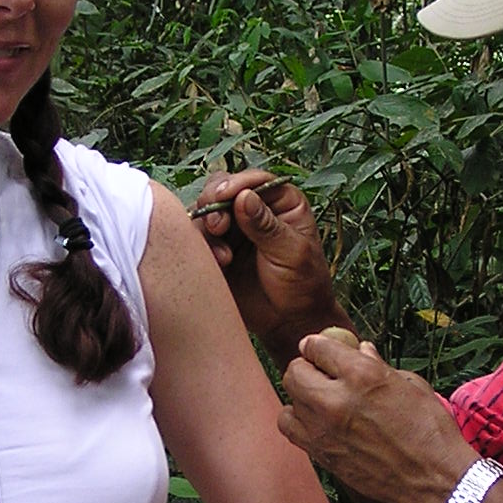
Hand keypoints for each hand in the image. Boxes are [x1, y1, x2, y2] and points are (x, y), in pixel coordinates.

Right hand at [190, 168, 342, 364]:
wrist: (290, 322)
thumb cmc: (303, 284)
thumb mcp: (292, 253)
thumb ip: (267, 226)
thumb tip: (244, 197)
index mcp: (280, 202)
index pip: (255, 180)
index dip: (236, 184)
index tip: (224, 196)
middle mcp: (253, 210)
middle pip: (221, 190)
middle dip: (214, 203)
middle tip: (218, 226)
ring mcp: (233, 230)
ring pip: (205, 213)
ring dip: (207, 228)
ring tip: (224, 256)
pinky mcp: (216, 251)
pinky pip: (199, 239)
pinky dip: (203, 247)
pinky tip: (221, 264)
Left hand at [280, 329, 475, 502]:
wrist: (432, 479)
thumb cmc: (430, 430)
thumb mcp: (411, 385)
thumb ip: (378, 365)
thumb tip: (361, 350)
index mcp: (363, 375)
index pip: (318, 346)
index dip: (318, 344)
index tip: (320, 347)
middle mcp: (336, 399)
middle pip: (295, 371)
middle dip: (306, 367)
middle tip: (321, 372)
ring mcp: (324, 429)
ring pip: (289, 399)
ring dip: (301, 394)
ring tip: (319, 399)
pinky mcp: (320, 453)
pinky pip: (290, 427)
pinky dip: (298, 420)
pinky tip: (316, 421)